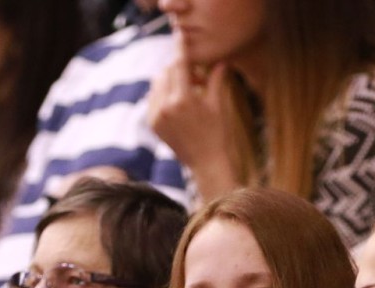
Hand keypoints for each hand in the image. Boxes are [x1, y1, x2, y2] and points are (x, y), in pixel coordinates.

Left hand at [147, 39, 237, 196]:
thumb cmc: (218, 134)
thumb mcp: (218, 105)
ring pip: (158, 83)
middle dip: (181, 68)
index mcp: (183, 100)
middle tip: (198, 77)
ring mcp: (156, 116)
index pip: (179, 65)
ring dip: (171, 79)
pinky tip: (178, 100)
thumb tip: (222, 61)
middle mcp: (166, 107)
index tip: (180, 35)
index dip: (181, 48)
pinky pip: (153, 98)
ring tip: (190, 90)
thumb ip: (216, 80)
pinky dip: (163, 92)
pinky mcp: (153, 124)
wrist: (206, 163)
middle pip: (167, 71)